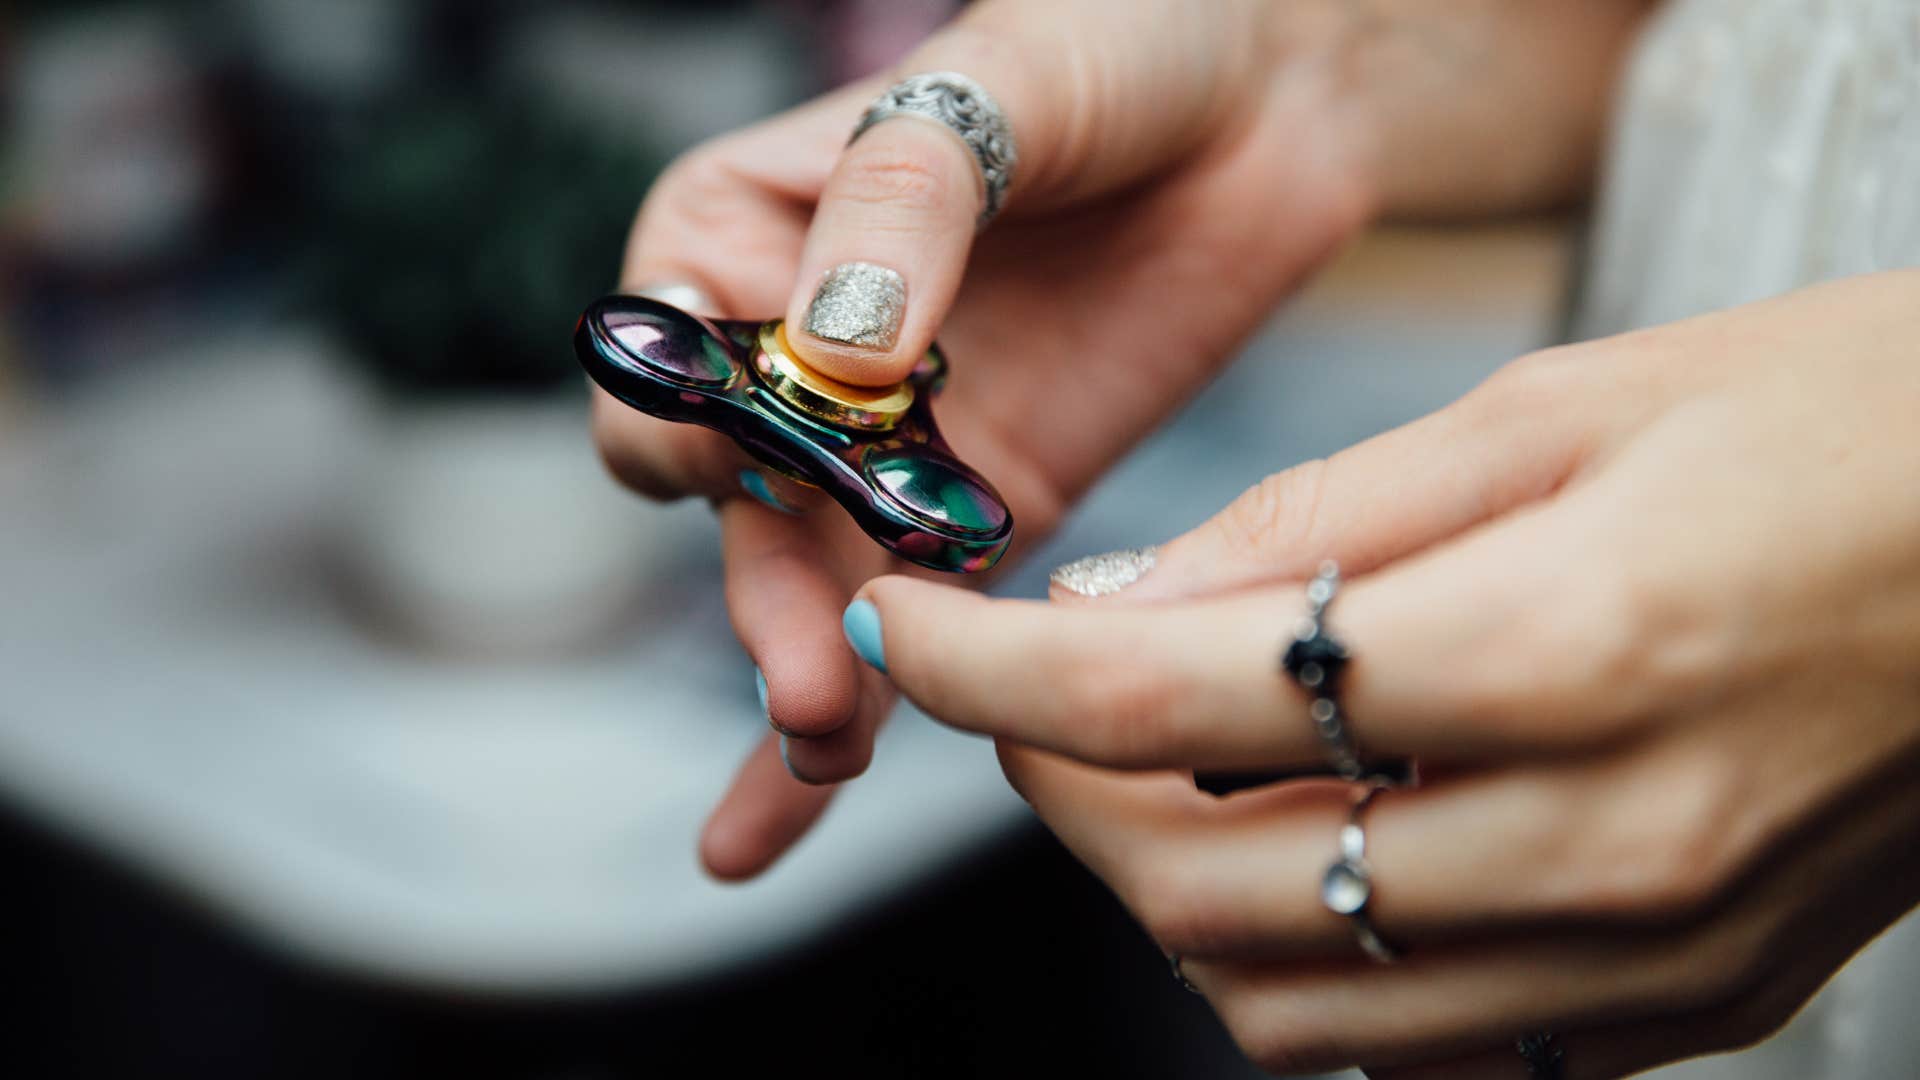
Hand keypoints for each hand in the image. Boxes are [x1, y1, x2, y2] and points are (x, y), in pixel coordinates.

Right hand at [594, 0, 1380, 877]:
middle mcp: (800, 355)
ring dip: (804, 676)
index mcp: (751, 232)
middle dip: (760, 589)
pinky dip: (877, 712)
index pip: (659, 358)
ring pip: (811, 584)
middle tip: (818, 670)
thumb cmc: (1116, 35)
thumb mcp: (998, 83)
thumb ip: (905, 207)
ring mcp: (893, 443)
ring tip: (826, 746)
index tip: (744, 459)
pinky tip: (790, 810)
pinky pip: (922, 622)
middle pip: (729, 502)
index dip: (683, 424)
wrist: (1278, 91)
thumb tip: (838, 349)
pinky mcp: (993, 506)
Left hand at [849, 271, 1919, 1075]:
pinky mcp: (1688, 1007)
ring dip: (1163, 889)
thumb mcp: (1564, 405)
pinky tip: (1318, 842)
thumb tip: (1118, 605)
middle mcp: (1608, 846)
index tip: (916, 634)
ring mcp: (1655, 959)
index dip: (997, 673)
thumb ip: (1317, 525)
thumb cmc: (1847, 424)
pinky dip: (1310, 958)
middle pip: (1200, 890)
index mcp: (1570, 651)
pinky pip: (1422, 1042)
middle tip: (1035, 695)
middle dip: (1056, 795)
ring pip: (1288, 1005)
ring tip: (1156, 768)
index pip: (1171, 704)